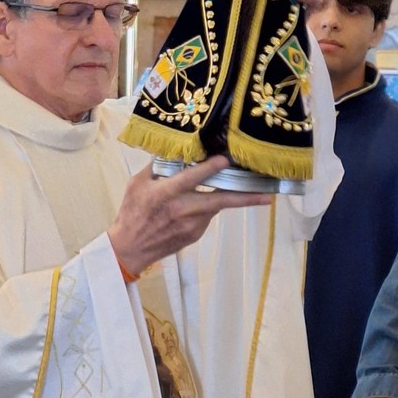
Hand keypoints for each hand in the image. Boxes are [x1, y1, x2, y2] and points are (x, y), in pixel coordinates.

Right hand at [107, 156, 270, 276]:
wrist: (129, 248)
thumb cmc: (131, 212)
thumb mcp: (136, 184)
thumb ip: (156, 166)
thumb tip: (171, 149)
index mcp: (167, 194)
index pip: (193, 178)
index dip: (210, 168)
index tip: (226, 160)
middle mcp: (183, 209)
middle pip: (220, 200)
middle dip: (245, 198)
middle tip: (267, 194)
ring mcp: (191, 225)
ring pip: (215, 207)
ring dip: (228, 198)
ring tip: (248, 189)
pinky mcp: (194, 235)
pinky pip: (207, 216)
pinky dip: (208, 207)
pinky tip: (203, 202)